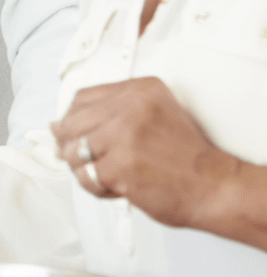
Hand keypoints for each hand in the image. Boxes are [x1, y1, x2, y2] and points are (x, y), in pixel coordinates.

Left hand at [52, 76, 239, 229]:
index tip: (67, 130)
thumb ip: (113, 112)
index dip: (70, 118)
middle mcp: (130, 106)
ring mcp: (124, 135)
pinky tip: (112, 187)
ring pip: (75, 151)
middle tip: (74, 157)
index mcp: (139, 90)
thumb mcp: (155, 113)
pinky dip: (95, 186)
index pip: (82, 98)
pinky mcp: (121, 164)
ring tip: (100, 174)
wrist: (215, 186)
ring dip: (81, 168)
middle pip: (73, 123)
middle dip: (67, 144)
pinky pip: (88, 176)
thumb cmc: (187, 156)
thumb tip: (59, 125)